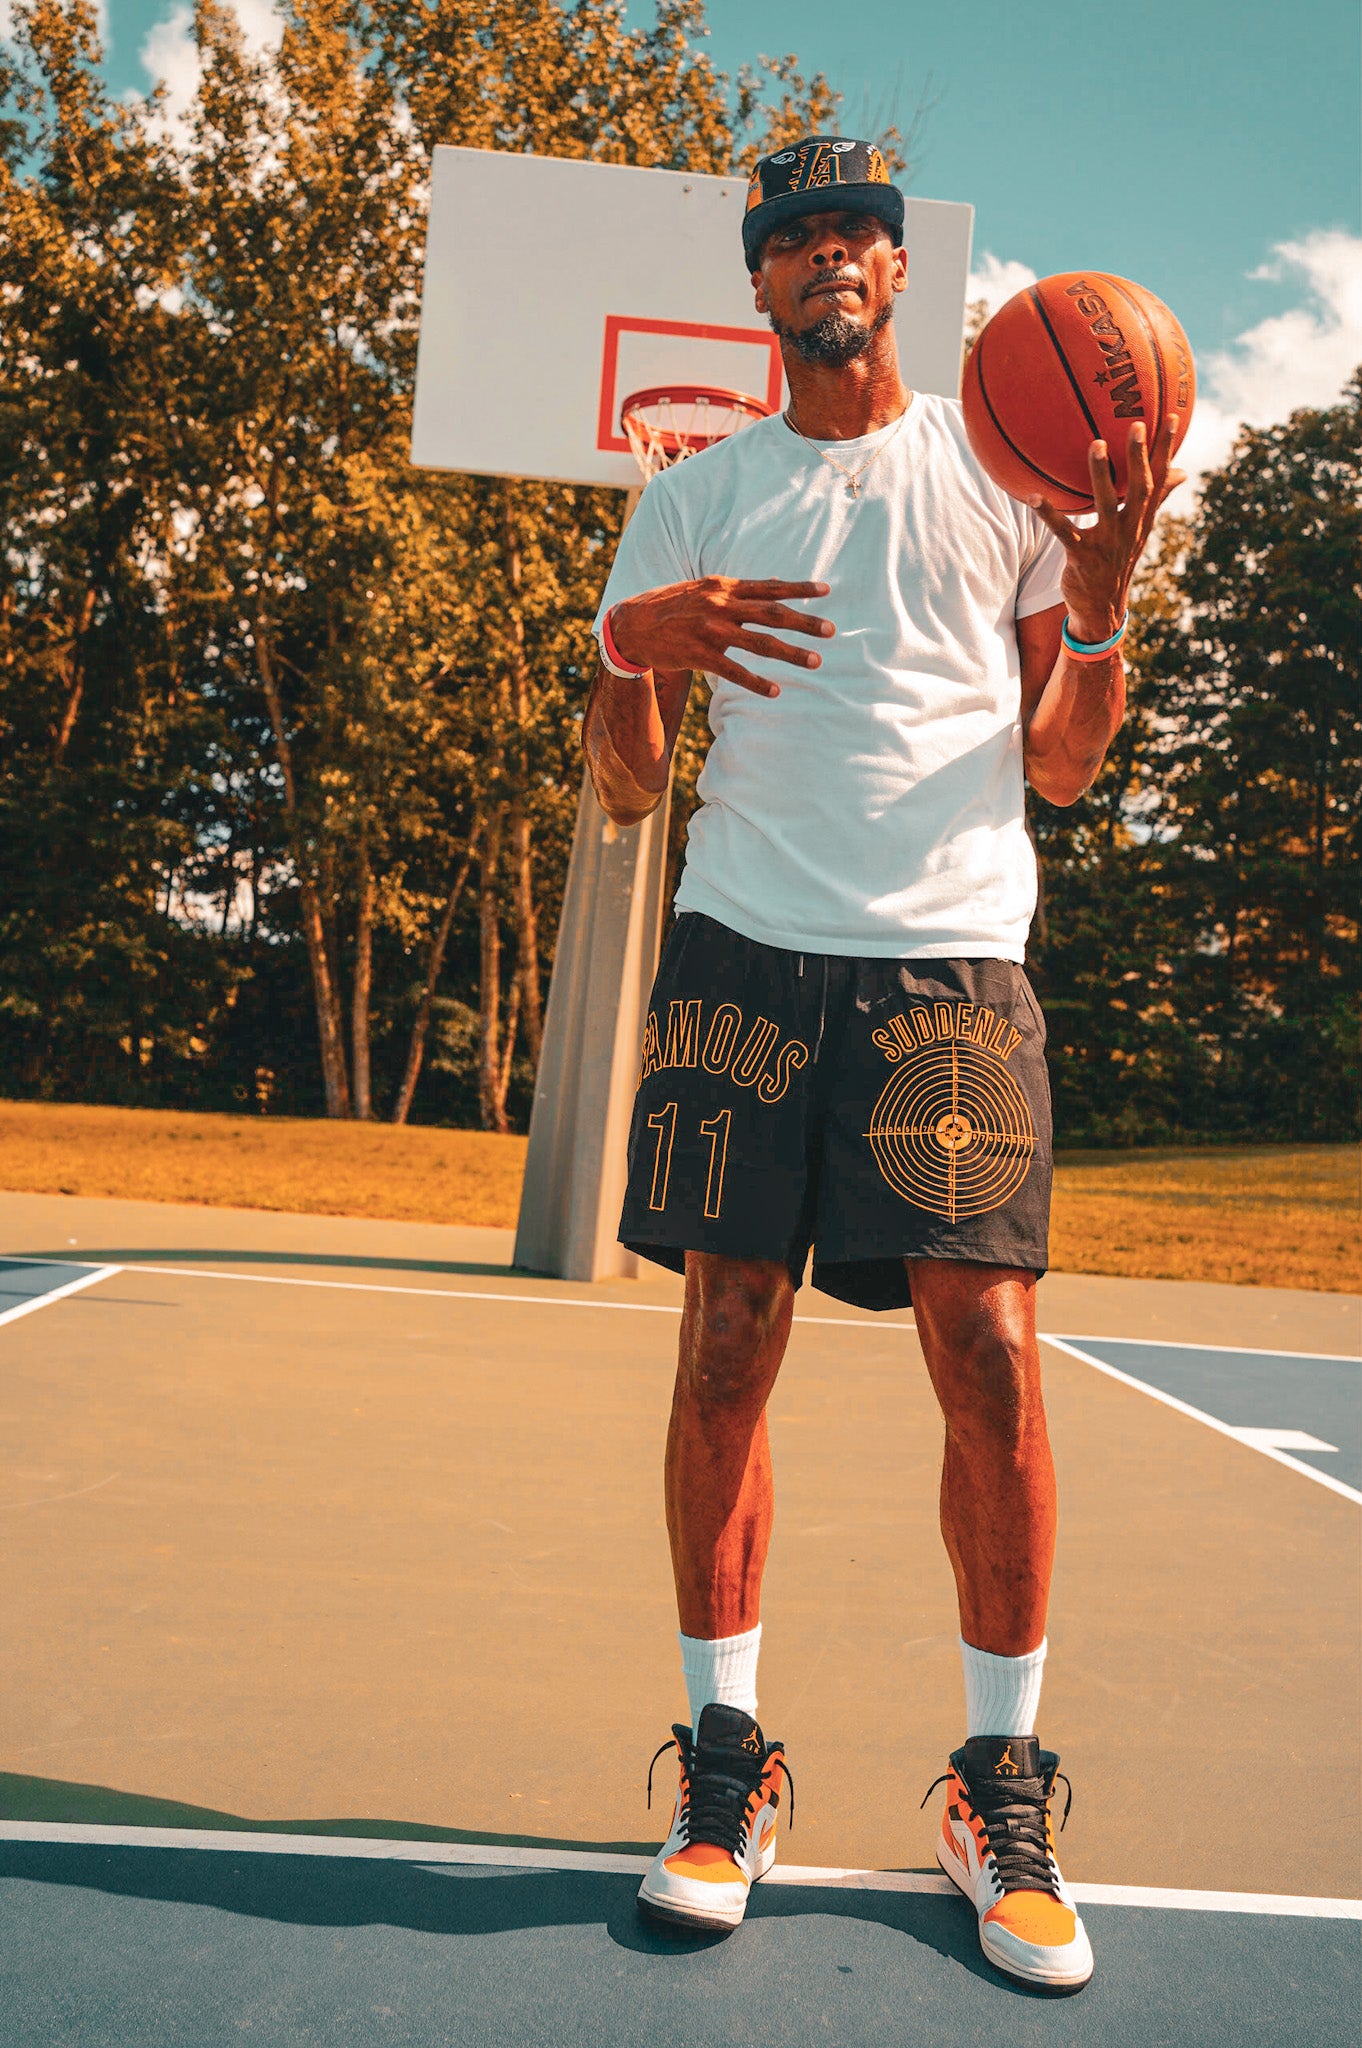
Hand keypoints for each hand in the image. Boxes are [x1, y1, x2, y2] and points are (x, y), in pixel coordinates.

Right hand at [609, 577, 834, 697]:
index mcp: (724, 587)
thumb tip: (775, 585)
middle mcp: (721, 606)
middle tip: (831, 631)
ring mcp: (711, 631)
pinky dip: (756, 682)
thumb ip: (739, 590)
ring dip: (791, 654)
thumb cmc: (672, 605)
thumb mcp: (705, 589)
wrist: (633, 624)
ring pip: (759, 643)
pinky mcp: (700, 655)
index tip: (826, 592)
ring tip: (815, 661)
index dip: (799, 589)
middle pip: (772, 614)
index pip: (769, 587)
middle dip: (804, 623)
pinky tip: (776, 691)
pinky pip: (734, 671)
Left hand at [1029, 417, 1185, 643]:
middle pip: (1139, 488)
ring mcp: (1107, 543)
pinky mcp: (1082, 557)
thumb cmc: (1119, 560)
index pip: (1160, 478)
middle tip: (1136, 424)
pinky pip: (1064, 532)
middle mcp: (1129, 528)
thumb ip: (1158, 498)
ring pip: (1104, 504)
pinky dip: (1048, 515)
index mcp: (1142, 518)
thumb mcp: (1141, 530)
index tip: (1171, 416)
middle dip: (1139, 456)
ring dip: (1100, 474)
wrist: (1102, 608)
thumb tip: (1182, 471)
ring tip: (1095, 444)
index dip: (1166, 448)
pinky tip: (1033, 497)